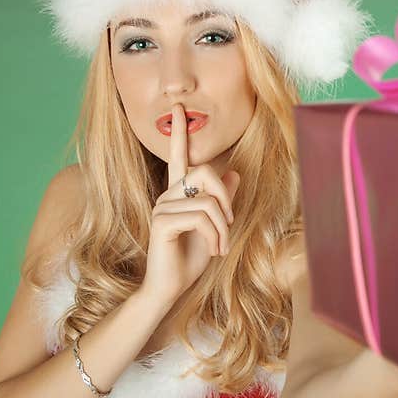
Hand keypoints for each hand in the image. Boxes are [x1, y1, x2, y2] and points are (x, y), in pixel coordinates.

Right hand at [139, 104, 240, 307]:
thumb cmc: (190, 260)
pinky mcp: (162, 221)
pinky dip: (215, 235)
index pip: (178, 158)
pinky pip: (201, 216)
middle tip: (230, 225)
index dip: (179, 134)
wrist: (170, 288)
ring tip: (220, 248)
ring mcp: (162, 206)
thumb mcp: (215, 228)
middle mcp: (167, 195)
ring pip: (209, 201)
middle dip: (227, 197)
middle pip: (205, 171)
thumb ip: (223, 201)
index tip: (179, 109)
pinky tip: (213, 250)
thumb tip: (235, 172)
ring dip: (223, 228)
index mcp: (178, 193)